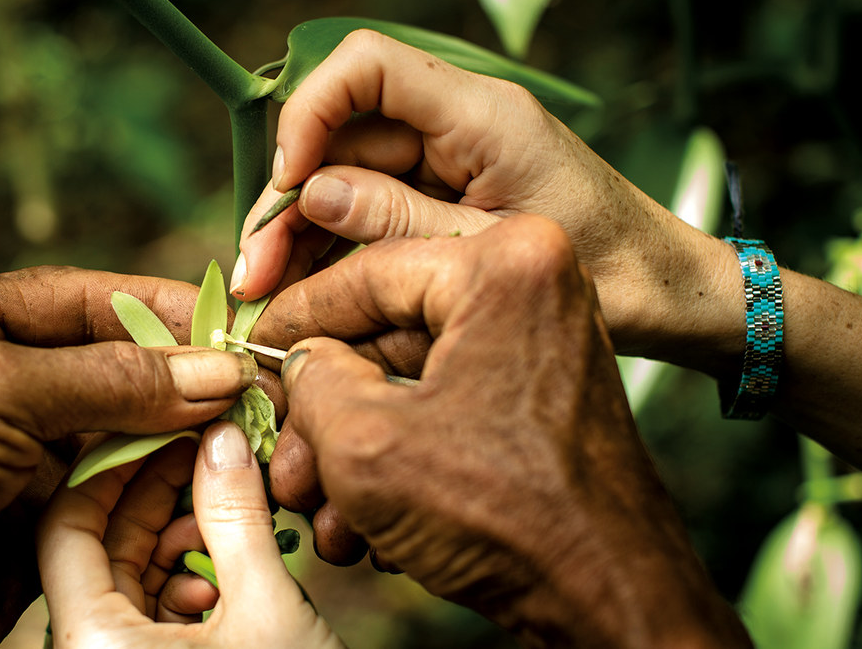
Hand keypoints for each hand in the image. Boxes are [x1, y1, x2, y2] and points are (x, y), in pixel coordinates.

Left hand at [0, 267, 259, 648]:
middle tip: (243, 374)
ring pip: (114, 424)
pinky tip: (201, 466)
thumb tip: (215, 372)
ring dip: (172, 425)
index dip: (150, 304)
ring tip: (237, 418)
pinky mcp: (35, 509)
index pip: (73, 298)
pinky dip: (155, 478)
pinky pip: (110, 483)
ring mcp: (11, 447)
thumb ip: (114, 380)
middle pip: (102, 360)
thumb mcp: (0, 393)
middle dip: (171, 370)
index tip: (222, 317)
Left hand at [37, 421, 342, 647]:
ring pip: (130, 571)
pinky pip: (148, 607)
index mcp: (85, 641)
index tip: (172, 407)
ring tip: (229, 495)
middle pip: (104, 537)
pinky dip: (187, 576)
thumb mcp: (261, 610)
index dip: (123, 452)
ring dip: (180, 528)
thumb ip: (236, 513)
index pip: (74, 514)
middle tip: (211, 434)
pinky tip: (225, 570)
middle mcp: (84, 648)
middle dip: (160, 483)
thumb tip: (225, 430)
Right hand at [234, 29, 742, 374]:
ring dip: (303, 230)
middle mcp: (459, 125)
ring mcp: (452, 159)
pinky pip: (375, 206)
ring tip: (269, 294)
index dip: (310, 116)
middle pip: (343, 133)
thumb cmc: (611, 274)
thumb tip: (309, 195)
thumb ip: (395, 221)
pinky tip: (305, 288)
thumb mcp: (488, 254)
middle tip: (255, 273)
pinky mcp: (448, 194)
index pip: (367, 68)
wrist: (670, 298)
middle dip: (290, 200)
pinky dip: (338, 244)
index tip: (289, 186)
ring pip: (348, 175)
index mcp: (481, 116)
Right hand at [263, 217, 750, 647]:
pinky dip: (402, 454)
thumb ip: (313, 381)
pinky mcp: (543, 394)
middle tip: (282, 455)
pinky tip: (364, 519)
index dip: (294, 318)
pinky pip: (449, 403)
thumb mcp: (365, 443)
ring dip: (355, 446)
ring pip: (412, 377)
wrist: (610, 597)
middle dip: (325, 411)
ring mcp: (544, 340)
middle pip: (389, 330)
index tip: (251, 348)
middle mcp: (534, 283)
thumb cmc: (508, 517)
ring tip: (321, 510)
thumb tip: (301, 364)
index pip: (368, 272)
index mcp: (504, 264)